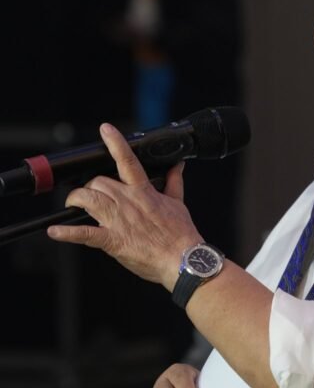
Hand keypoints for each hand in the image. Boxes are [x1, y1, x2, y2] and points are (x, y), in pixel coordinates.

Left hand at [47, 123, 200, 289]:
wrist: (183, 258)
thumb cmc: (181, 234)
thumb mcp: (179, 203)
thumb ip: (174, 182)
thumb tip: (178, 166)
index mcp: (143, 192)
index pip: (127, 161)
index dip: (115, 143)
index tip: (105, 129)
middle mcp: (128, 202)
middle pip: (98, 182)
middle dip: (90, 186)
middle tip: (90, 195)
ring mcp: (118, 221)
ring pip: (88, 199)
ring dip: (76, 199)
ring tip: (73, 204)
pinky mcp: (113, 240)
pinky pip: (85, 234)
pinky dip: (67, 233)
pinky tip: (55, 231)